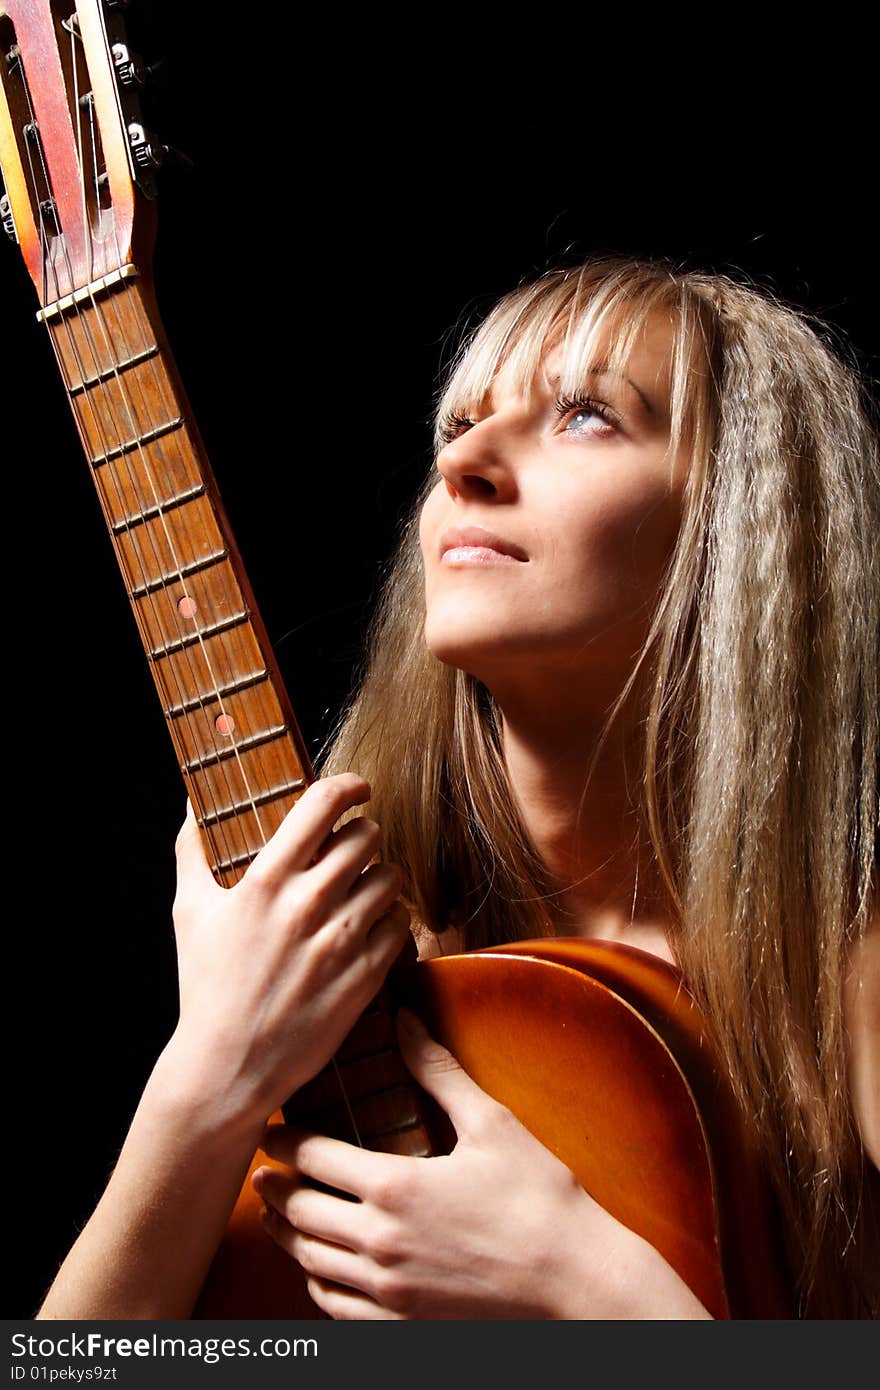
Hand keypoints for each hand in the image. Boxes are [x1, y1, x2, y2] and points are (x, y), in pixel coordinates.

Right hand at [166, 773, 410, 1126]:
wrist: (228, 1068)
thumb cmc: (206, 987)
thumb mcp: (189, 913)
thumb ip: (192, 851)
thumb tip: (190, 805)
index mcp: (265, 883)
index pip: (322, 805)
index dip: (348, 785)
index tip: (356, 788)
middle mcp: (306, 907)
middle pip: (366, 836)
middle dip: (363, 836)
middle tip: (353, 850)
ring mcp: (340, 944)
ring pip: (390, 879)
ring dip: (379, 879)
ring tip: (360, 892)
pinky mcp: (364, 978)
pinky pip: (400, 927)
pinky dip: (390, 924)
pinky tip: (367, 931)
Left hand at [252, 1010, 680, 1319]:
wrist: (575, 1283)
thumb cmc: (540, 1199)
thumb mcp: (491, 1123)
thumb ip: (438, 1071)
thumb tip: (405, 1019)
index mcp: (394, 1186)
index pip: (314, 1157)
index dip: (284, 1141)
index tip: (271, 1129)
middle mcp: (379, 1241)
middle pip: (300, 1212)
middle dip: (275, 1188)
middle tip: (261, 1171)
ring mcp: (388, 1289)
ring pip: (311, 1261)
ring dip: (285, 1235)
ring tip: (274, 1216)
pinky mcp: (403, 1322)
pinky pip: (337, 1306)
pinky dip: (315, 1282)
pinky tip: (316, 1269)